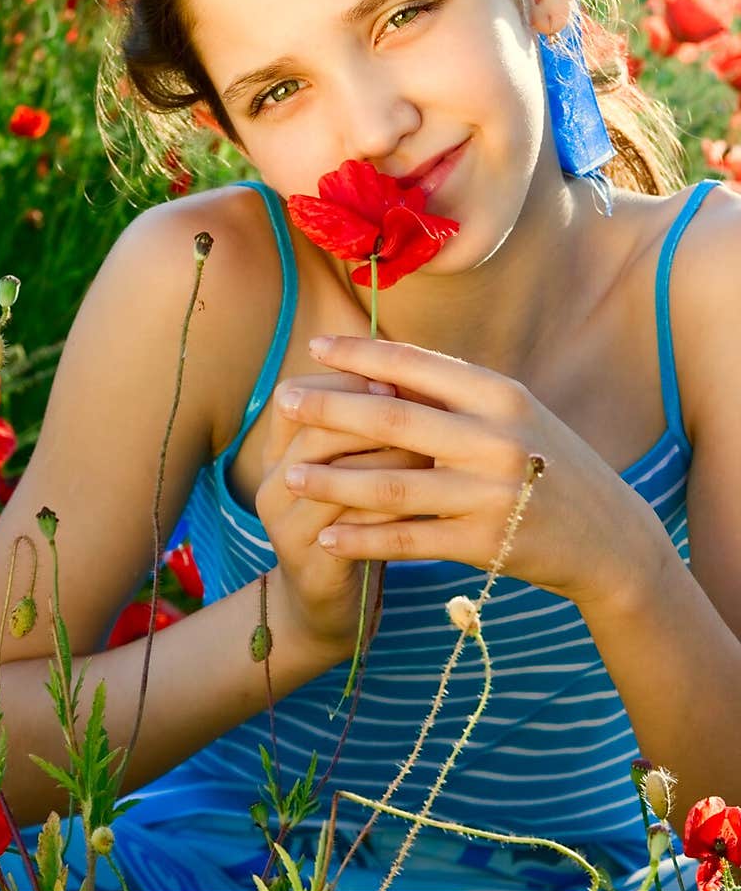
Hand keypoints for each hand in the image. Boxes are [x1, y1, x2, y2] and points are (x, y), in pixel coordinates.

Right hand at [257, 369, 430, 653]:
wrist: (330, 608)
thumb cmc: (357, 523)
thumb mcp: (356, 468)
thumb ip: (370, 425)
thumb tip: (415, 371)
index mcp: (278, 450)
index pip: (296, 395)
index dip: (344, 381)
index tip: (396, 376)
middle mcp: (273, 482)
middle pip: (313, 429)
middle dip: (370, 413)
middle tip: (420, 405)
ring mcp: (284, 525)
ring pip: (334, 475)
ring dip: (386, 457)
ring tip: (432, 447)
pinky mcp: (309, 564)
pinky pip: (353, 526)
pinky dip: (394, 506)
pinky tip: (431, 497)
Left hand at [276, 335, 643, 608]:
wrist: (607, 538)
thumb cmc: (549, 463)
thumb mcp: (514, 415)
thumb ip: (455, 395)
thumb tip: (378, 370)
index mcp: (500, 394)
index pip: (416, 365)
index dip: (359, 355)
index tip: (313, 347)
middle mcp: (495, 439)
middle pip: (393, 422)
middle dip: (330, 410)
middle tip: (282, 400)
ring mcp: (489, 494)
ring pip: (391, 486)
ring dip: (333, 482)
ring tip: (288, 476)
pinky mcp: (483, 543)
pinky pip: (407, 540)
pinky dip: (363, 539)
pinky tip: (327, 537)